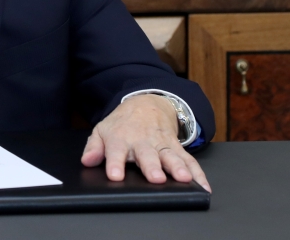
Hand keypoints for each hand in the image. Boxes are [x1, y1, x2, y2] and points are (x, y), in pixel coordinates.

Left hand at [80, 95, 210, 192]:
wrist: (147, 104)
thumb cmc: (122, 123)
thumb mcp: (102, 130)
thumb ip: (94, 147)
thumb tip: (87, 161)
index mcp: (121, 139)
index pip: (116, 152)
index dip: (115, 164)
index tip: (116, 175)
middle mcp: (143, 142)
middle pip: (148, 155)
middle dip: (152, 167)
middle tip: (156, 178)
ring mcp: (161, 145)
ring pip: (171, 156)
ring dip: (178, 168)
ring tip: (183, 178)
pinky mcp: (176, 147)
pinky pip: (189, 161)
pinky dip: (198, 174)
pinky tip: (203, 186)